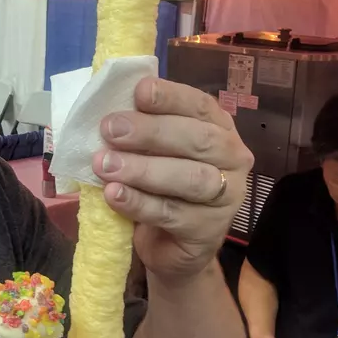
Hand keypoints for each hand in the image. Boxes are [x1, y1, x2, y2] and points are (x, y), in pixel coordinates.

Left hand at [93, 77, 253, 281]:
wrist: (169, 246)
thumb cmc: (160, 186)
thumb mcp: (153, 152)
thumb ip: (142, 129)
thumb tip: (110, 107)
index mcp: (219, 128)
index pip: (200, 106)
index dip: (170, 97)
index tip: (139, 91)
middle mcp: (232, 159)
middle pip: (198, 140)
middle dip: (151, 132)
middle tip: (110, 129)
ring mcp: (226, 198)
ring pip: (190, 178)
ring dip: (143, 169)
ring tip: (105, 165)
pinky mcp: (208, 231)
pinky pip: (172, 214)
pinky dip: (139, 203)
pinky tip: (113, 194)